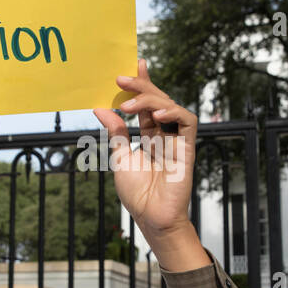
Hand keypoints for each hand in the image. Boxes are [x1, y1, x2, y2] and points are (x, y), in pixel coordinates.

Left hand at [92, 59, 205, 269]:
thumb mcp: (120, 157)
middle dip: (141, 86)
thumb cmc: (138, 193)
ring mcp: (176, 140)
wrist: (151, 217)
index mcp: (149, 136)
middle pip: (157, 100)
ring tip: (128, 104)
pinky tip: (156, 114)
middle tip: (121, 78)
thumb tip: (100, 108)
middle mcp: (164, 134)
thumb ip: (116, 132)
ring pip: (170, 106)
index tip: (127, 69)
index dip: (140, 86)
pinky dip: (173, 112)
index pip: (146, 104)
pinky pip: (187, 122)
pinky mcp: (187, 148)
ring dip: (150, 99)